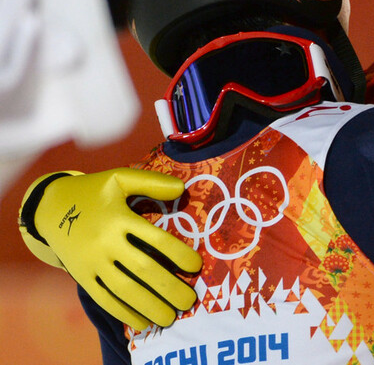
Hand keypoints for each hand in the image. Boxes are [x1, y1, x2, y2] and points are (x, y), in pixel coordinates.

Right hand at [26, 168, 201, 328]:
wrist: (50, 208)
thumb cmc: (94, 192)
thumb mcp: (119, 178)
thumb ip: (151, 183)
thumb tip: (182, 189)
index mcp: (119, 218)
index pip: (157, 240)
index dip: (179, 255)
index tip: (196, 266)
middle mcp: (106, 242)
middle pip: (144, 270)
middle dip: (169, 288)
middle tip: (190, 301)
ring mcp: (92, 262)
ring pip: (124, 289)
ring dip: (150, 306)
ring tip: (171, 318)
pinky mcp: (81, 276)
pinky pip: (104, 298)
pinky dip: (123, 312)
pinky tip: (143, 321)